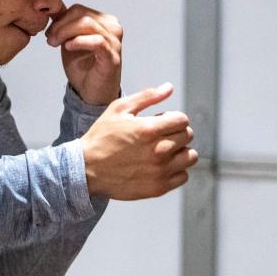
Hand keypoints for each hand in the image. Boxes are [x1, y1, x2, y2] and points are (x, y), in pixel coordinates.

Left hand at [46, 4, 121, 105]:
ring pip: (88, 24)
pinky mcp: (113, 57)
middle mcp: (113, 28)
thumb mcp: (70, 41)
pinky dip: (79, 41)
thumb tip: (53, 10)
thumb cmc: (83, 68)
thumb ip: (65, 25)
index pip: (79, 9)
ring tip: (54, 43)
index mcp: (104, 21)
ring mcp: (114, 42)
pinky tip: (68, 47)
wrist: (91, 94)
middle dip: (60, 25)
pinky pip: (98, 41)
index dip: (60, 18)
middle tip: (50, 39)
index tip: (48, 32)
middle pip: (82, 14)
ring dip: (65, 32)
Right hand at [80, 83, 197, 199]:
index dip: (174, 117)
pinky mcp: (158, 187)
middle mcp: (158, 151)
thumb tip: (168, 87)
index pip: (183, 120)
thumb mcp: (119, 109)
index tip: (163, 121)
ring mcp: (159, 171)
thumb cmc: (101, 137)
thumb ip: (147, 96)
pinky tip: (162, 165)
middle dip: (177, 131)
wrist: (86, 169)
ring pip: (190, 157)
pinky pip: (183, 176)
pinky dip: (176, 170)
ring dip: (181, 151)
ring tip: (165, 150)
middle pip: (187, 136)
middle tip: (161, 134)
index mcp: (149, 129)